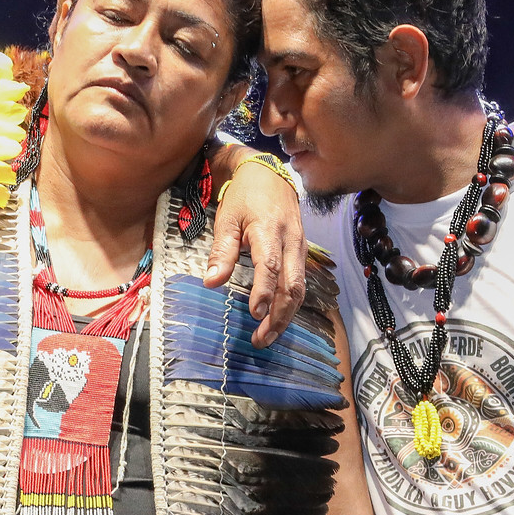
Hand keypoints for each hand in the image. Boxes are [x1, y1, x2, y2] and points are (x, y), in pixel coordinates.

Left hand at [206, 154, 306, 345]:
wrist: (269, 174)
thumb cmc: (244, 196)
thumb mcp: (227, 219)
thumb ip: (221, 252)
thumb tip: (211, 282)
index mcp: (269, 231)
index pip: (270, 267)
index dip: (264, 292)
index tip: (255, 315)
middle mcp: (291, 242)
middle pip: (292, 286)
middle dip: (279, 316)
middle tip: (261, 340)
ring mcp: (300, 248)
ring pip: (300, 289)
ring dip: (286, 316)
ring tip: (268, 336)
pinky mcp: (302, 253)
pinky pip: (301, 283)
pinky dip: (290, 304)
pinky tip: (277, 319)